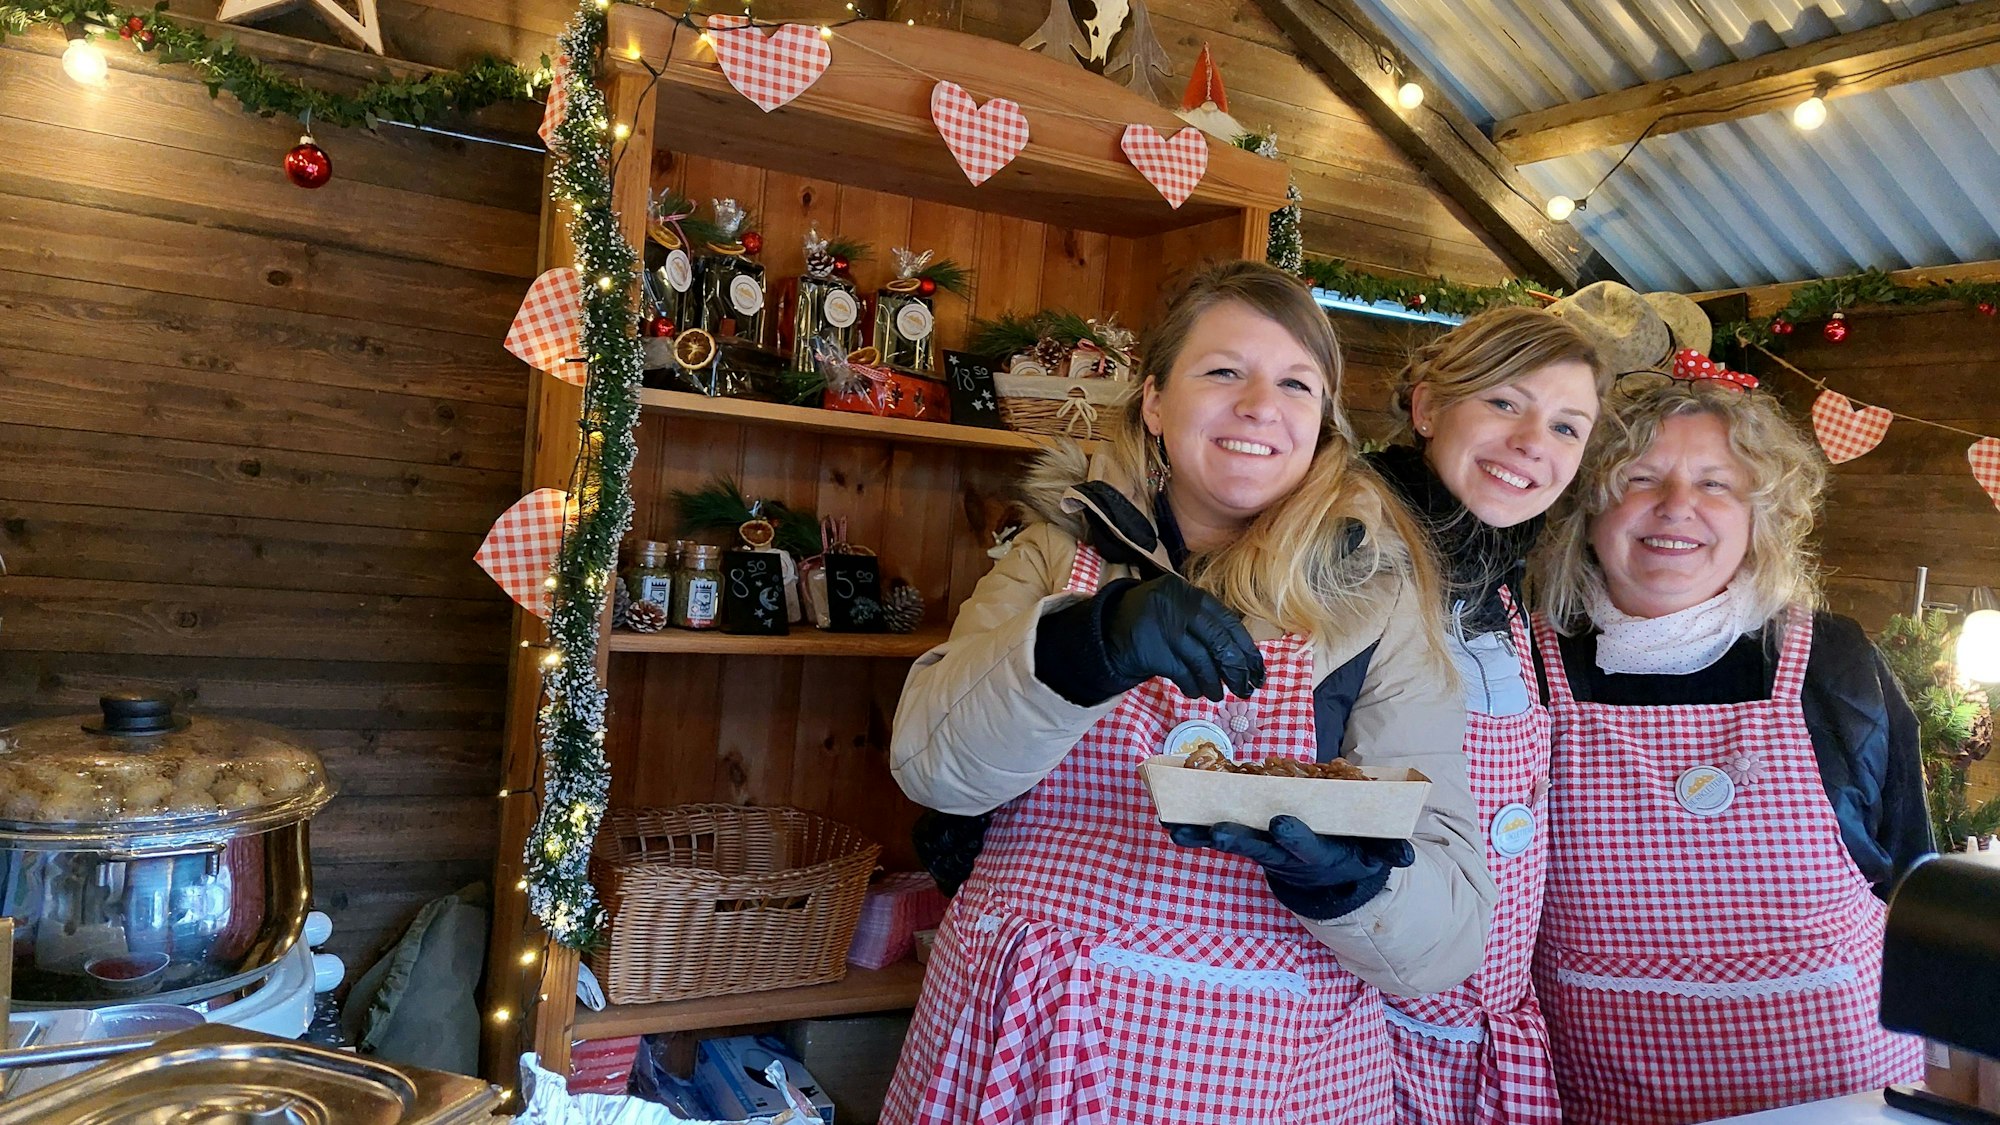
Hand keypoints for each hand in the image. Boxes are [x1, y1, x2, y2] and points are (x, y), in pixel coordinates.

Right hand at [1101, 575, 1264, 700]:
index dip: (1246, 648)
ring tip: (1217, 695)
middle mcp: (1177, 605)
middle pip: (1219, 640)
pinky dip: (1193, 686)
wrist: (1105, 631)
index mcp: (1189, 593)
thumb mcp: (1178, 612)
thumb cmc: (1151, 625)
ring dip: (1213, 683)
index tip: (1257, 669)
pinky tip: (1195, 692)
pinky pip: (1182, 673)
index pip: (1228, 621)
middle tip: (1245, 688)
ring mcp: (1163, 626)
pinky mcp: (1151, 649)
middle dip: (1236, 669)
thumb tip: (1244, 655)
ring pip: (1202, 660)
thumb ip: (1205, 624)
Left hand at [1168, 816, 1413, 918]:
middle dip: (1239, 838)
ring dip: (1202, 836)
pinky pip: (1213, 835)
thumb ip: (1390, 848)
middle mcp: (1282, 854)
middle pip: (1257, 847)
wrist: (1327, 872)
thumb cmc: (1352, 848)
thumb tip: (1409, 857)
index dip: (1294, 836)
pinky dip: (1192, 832)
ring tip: (1176, 828)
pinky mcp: (1244, 840)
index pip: (1303, 847)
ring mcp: (1259, 848)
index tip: (1282, 822)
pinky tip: (1168, 823)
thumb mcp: (1375, 851)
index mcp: (1314, 853)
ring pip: (1229, 842)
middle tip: (1218, 829)